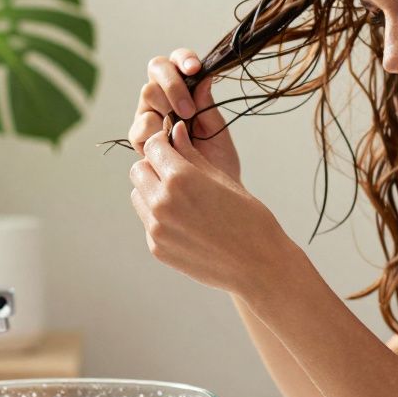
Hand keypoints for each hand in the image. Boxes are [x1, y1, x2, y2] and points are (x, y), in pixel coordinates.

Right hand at [128, 49, 240, 183]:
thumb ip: (208, 107)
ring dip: (165, 107)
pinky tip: (168, 143)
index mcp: (184, 89)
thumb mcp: (218, 133)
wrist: (209, 197)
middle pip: (156, 70)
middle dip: (173, 85)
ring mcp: (148, 115)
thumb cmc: (217, 164)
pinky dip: (154, 133)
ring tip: (182, 129)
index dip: (183, 59)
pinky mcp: (139, 137)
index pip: (177, 62)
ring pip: (147, 94)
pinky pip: (140, 126)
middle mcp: (163, 98)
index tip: (195, 69)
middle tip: (189, 110)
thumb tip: (205, 77)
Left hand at [129, 119, 297, 294]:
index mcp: (180, 178)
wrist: (258, 266)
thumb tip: (175, 131)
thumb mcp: (222, 178)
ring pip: (138, 196)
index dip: (164, 143)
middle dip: (154, 166)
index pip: (153, 146)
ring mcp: (157, 229)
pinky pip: (148, 222)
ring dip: (152, 191)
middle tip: (177, 172)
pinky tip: (187, 222)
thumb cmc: (249, 219)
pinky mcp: (157, 248)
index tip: (173, 147)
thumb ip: (191, 154)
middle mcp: (162, 202)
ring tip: (182, 199)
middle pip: (138, 170)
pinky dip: (159, 216)